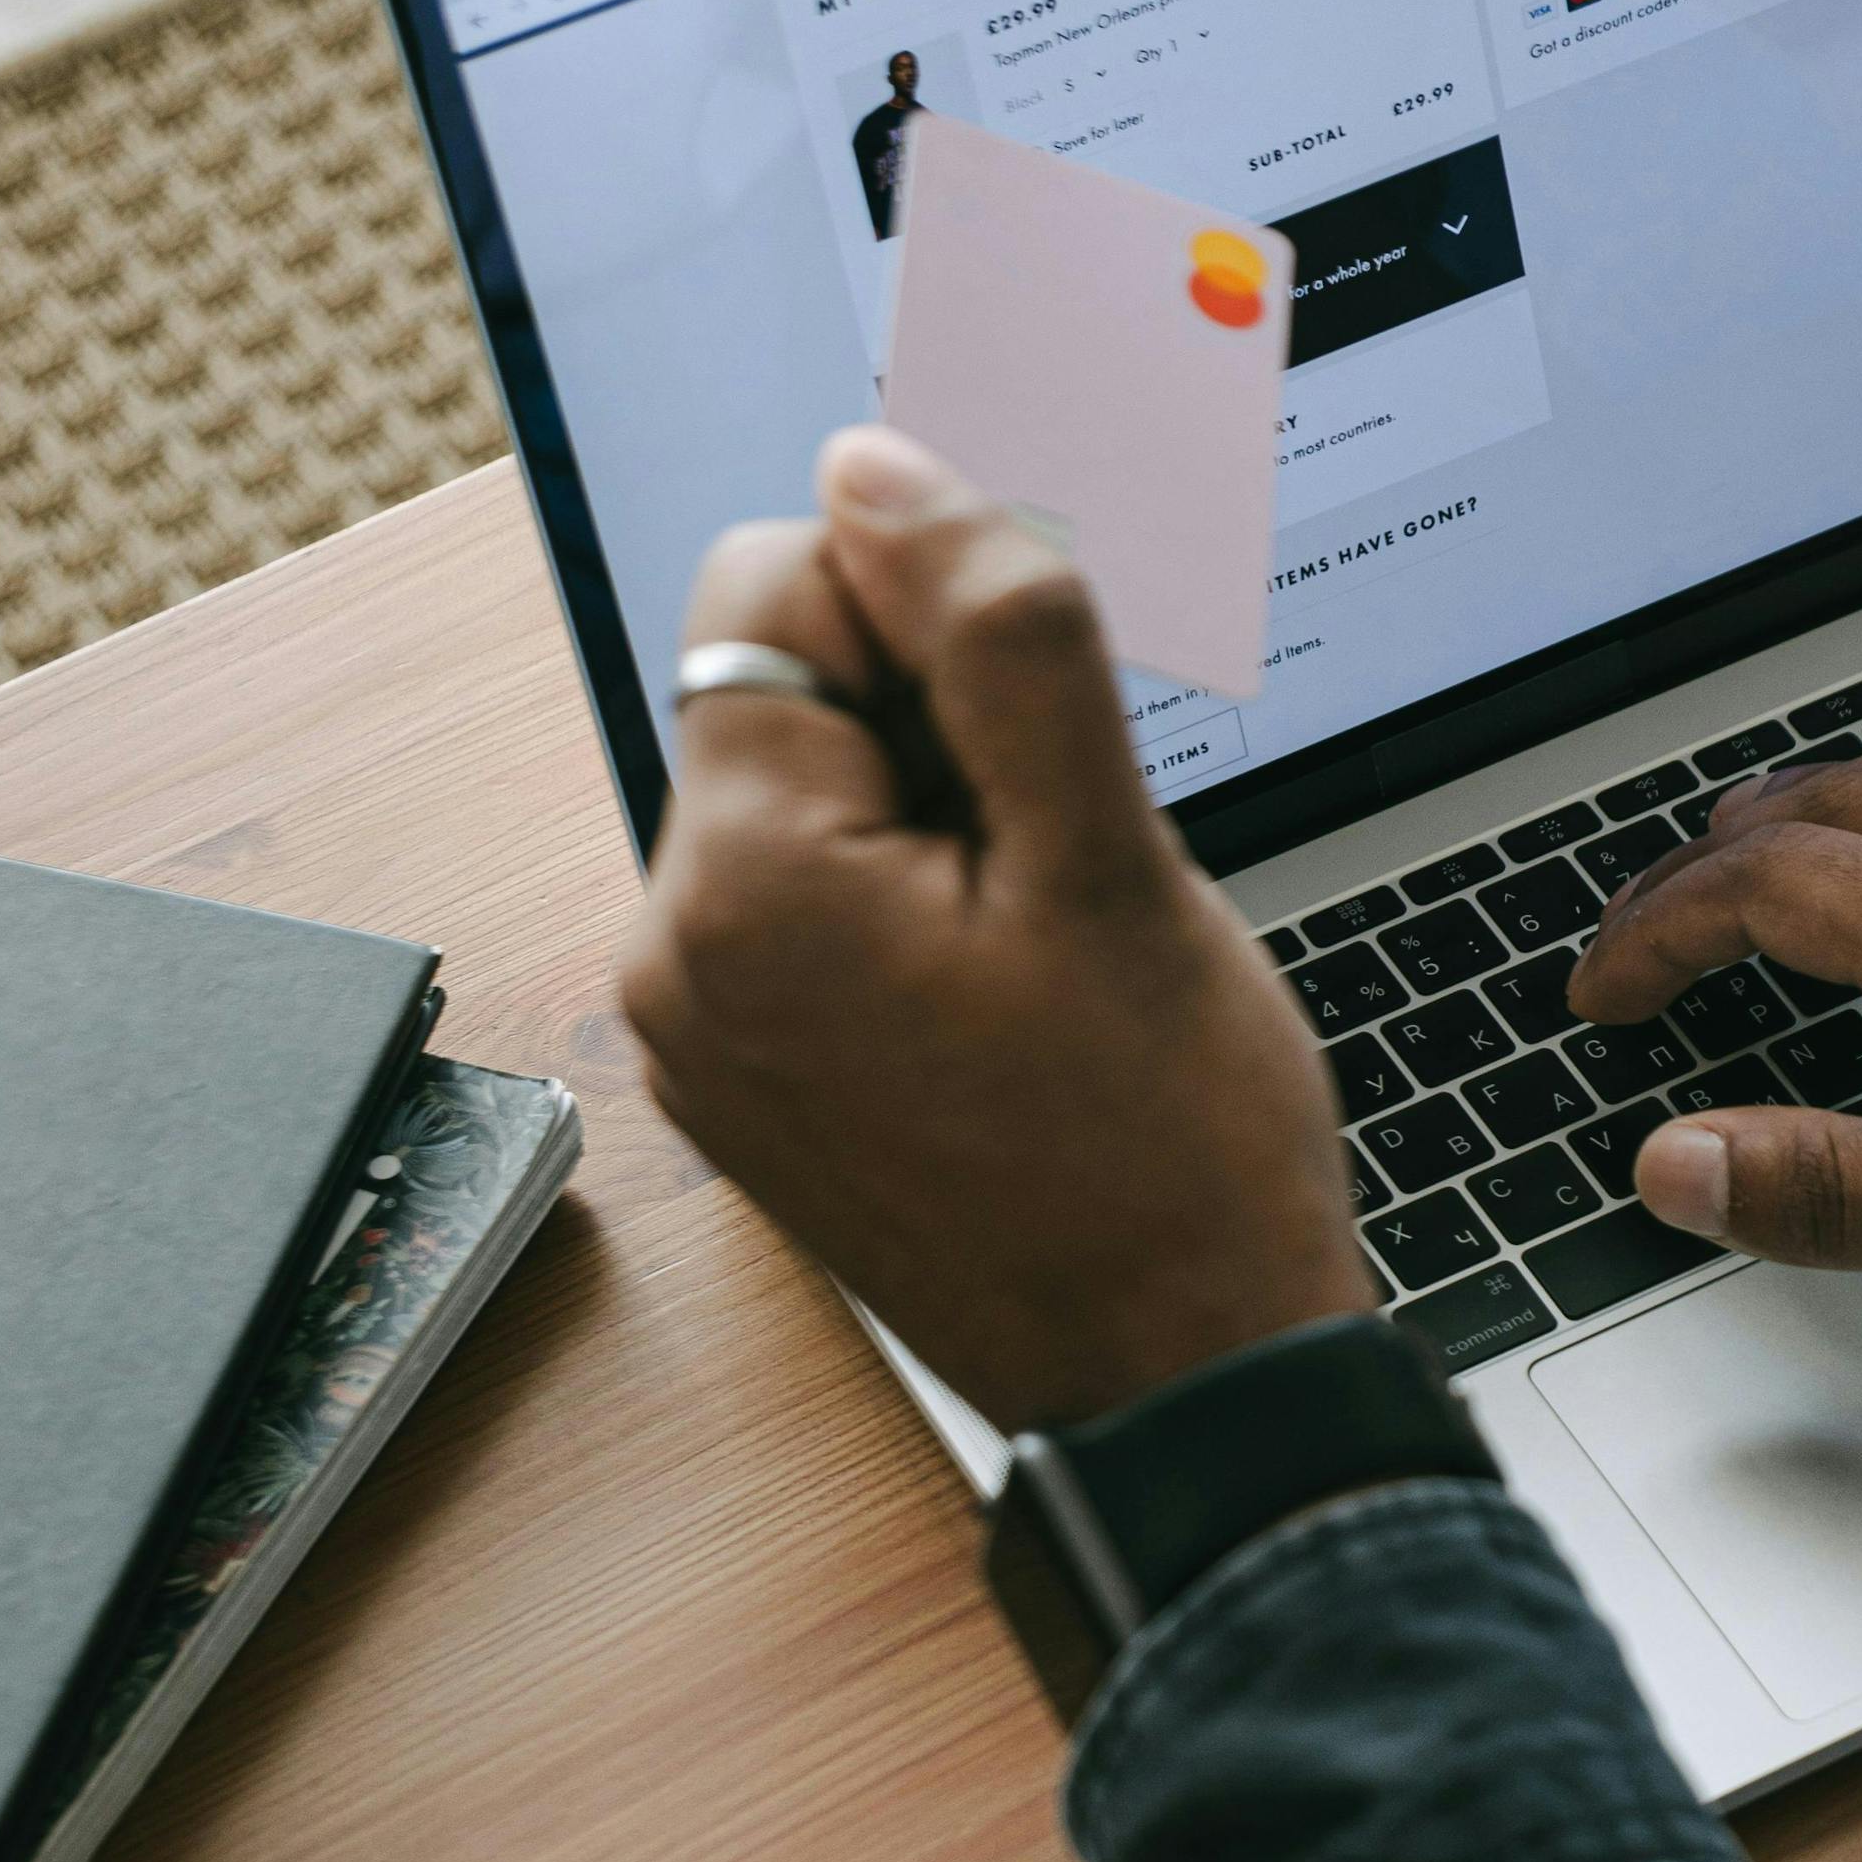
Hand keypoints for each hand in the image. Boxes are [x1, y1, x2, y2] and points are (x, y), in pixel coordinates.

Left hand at [619, 431, 1367, 1432]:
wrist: (1186, 1391)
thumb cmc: (1172, 1157)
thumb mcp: (1112, 859)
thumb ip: (995, 634)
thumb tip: (878, 469)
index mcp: (741, 889)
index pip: (776, 584)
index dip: (932, 614)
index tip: (1043, 744)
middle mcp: (675, 963)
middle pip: (783, 693)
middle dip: (934, 730)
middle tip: (1060, 872)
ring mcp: (705, 1039)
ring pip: (811, 802)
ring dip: (936, 824)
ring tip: (1043, 956)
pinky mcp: (751, 1088)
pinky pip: (815, 918)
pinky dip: (916, 916)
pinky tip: (1012, 1008)